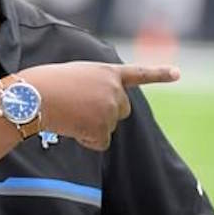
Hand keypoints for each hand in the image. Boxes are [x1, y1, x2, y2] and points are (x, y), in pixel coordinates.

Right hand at [19, 62, 179, 149]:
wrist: (35, 96)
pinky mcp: (103, 129)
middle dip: (106, 114)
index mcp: (107, 72)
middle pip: (122, 110)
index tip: (177, 73)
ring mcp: (110, 109)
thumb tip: (95, 113)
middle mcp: (114, 90)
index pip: (137, 74)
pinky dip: (86, 139)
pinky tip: (71, 126)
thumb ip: (94, 85)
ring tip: (69, 113)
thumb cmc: (46, 83)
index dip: (158, 74)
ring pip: (107, 128)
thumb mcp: (74, 75)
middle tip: (80, 109)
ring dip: (90, 126)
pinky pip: (99, 142)